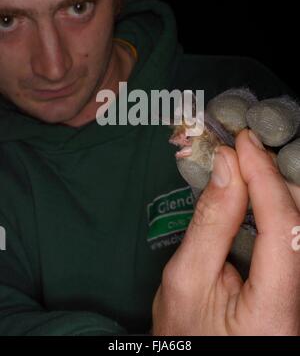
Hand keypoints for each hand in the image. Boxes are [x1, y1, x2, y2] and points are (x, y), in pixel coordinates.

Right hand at [153, 129, 299, 334]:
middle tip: (243, 151)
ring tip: (245, 165)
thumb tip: (225, 166)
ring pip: (299, 227)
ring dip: (274, 189)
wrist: (193, 355)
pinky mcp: (294, 285)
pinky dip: (273, 207)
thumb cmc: (185, 331)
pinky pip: (291, 237)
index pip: (284, 231)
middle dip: (274, 180)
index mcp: (275, 313)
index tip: (244, 144)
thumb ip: (210, 223)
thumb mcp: (185, 278)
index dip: (264, 179)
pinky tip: (253, 191)